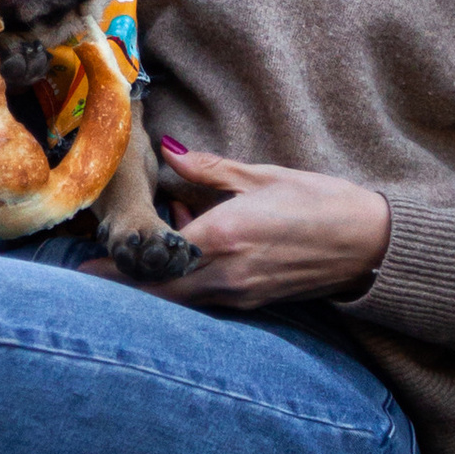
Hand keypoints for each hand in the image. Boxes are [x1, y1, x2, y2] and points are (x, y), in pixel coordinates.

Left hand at [112, 140, 390, 310]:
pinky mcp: (252, 301)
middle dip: (123, 284)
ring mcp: (240, 293)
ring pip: (178, 298)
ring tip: (143, 250)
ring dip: (155, 280)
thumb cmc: (321, 202)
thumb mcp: (262, 175)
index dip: (117, 264)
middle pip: (157, 291)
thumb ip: (209, 169)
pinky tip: (188, 248)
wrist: (369, 243)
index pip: (156, 256)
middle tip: (92, 271)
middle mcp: (226, 273)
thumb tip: (170, 152)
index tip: (85, 264)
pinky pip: (204, 296)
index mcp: (224, 235)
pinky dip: (184, 280)